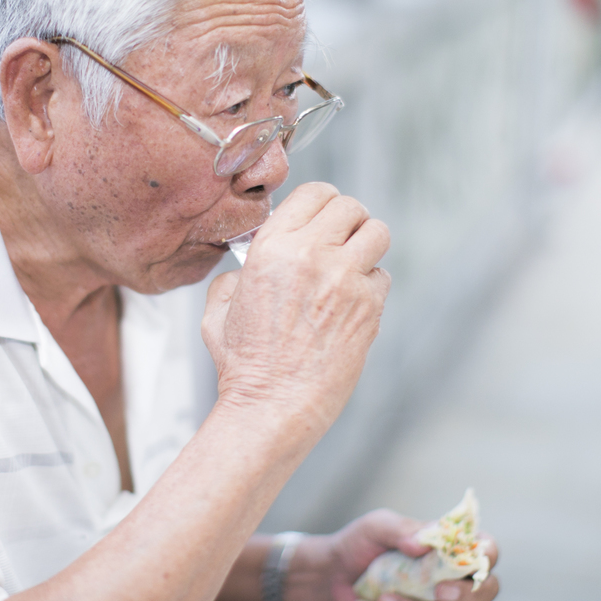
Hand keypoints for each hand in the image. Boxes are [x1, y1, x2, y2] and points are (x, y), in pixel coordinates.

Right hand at [201, 183, 390, 446]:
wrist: (272, 407)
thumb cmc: (243, 366)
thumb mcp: (217, 311)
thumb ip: (232, 278)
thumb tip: (245, 268)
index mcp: (273, 248)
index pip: (315, 192)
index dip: (320, 203)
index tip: (319, 217)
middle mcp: (313, 256)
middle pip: (351, 207)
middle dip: (346, 221)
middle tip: (338, 241)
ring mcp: (346, 281)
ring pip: (378, 233)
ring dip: (366, 246)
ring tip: (352, 266)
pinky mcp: (369, 308)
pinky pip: (383, 278)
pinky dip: (370, 287)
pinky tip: (351, 305)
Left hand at [289, 509, 499, 600]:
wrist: (331, 576)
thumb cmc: (360, 544)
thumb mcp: (376, 527)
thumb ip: (401, 529)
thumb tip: (423, 542)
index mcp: (449, 548)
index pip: (486, 550)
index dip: (487, 556)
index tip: (466, 561)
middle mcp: (452, 578)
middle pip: (486, 591)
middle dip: (469, 595)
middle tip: (440, 593)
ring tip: (383, 600)